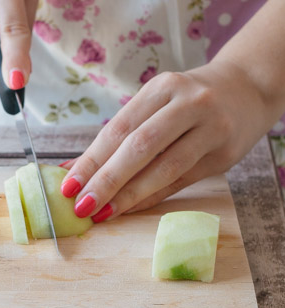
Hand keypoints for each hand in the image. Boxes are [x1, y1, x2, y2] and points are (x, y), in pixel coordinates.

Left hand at [59, 60, 274, 222]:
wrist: (247, 89)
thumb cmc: (186, 102)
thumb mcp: (155, 104)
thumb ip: (118, 136)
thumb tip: (72, 169)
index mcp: (162, 87)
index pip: (118, 128)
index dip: (90, 160)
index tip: (67, 186)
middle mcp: (189, 103)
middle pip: (139, 147)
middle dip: (106, 180)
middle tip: (81, 206)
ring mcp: (211, 128)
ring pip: (164, 167)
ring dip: (129, 195)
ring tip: (102, 212)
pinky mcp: (224, 154)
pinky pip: (181, 181)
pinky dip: (152, 197)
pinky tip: (130, 209)